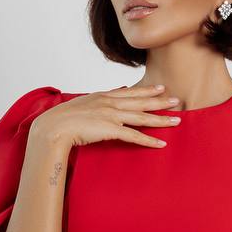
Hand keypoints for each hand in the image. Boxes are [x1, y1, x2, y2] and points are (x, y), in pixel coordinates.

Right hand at [30, 83, 182, 148]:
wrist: (53, 127)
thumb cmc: (63, 118)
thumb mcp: (83, 102)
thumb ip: (100, 98)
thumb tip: (114, 90)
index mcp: (103, 96)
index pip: (130, 92)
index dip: (147, 90)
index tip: (161, 88)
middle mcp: (110, 103)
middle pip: (141, 102)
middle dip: (161, 101)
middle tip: (178, 100)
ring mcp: (111, 115)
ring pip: (142, 117)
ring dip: (161, 119)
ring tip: (177, 120)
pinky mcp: (110, 129)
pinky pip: (134, 136)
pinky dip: (149, 140)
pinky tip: (161, 143)